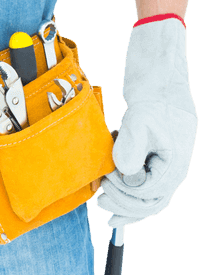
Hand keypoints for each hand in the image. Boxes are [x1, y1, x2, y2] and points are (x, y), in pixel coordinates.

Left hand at [95, 17, 196, 226]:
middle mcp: (173, 167)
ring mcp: (164, 161)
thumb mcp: (140, 119)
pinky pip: (143, 180)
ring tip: (103, 195)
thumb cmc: (154, 91)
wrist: (159, 70)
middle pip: (150, 202)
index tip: (105, 181)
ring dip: (124, 199)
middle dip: (123, 204)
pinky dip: (127, 187)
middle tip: (100, 197)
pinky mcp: (153, 152)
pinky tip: (111, 181)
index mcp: (175, 163)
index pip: (149, 195)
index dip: (124, 193)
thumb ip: (132, 148)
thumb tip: (124, 175)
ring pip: (146, 195)